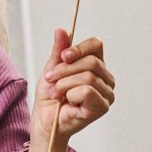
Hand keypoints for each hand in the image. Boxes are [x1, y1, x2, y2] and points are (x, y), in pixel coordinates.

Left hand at [33, 28, 114, 144]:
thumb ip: (59, 51)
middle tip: (50, 79)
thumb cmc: (50, 97)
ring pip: (88, 77)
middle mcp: (106, 79)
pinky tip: (67, 102)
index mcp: (97, 65)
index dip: (79, 48)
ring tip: (56, 93)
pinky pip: (87, 91)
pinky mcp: (102, 107)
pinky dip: (71, 95)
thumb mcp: (52, 69)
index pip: (96, 45)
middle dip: (65, 70)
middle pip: (91, 61)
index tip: (63, 56)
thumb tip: (61, 30)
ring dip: (64, 84)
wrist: (44, 121)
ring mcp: (107, 94)